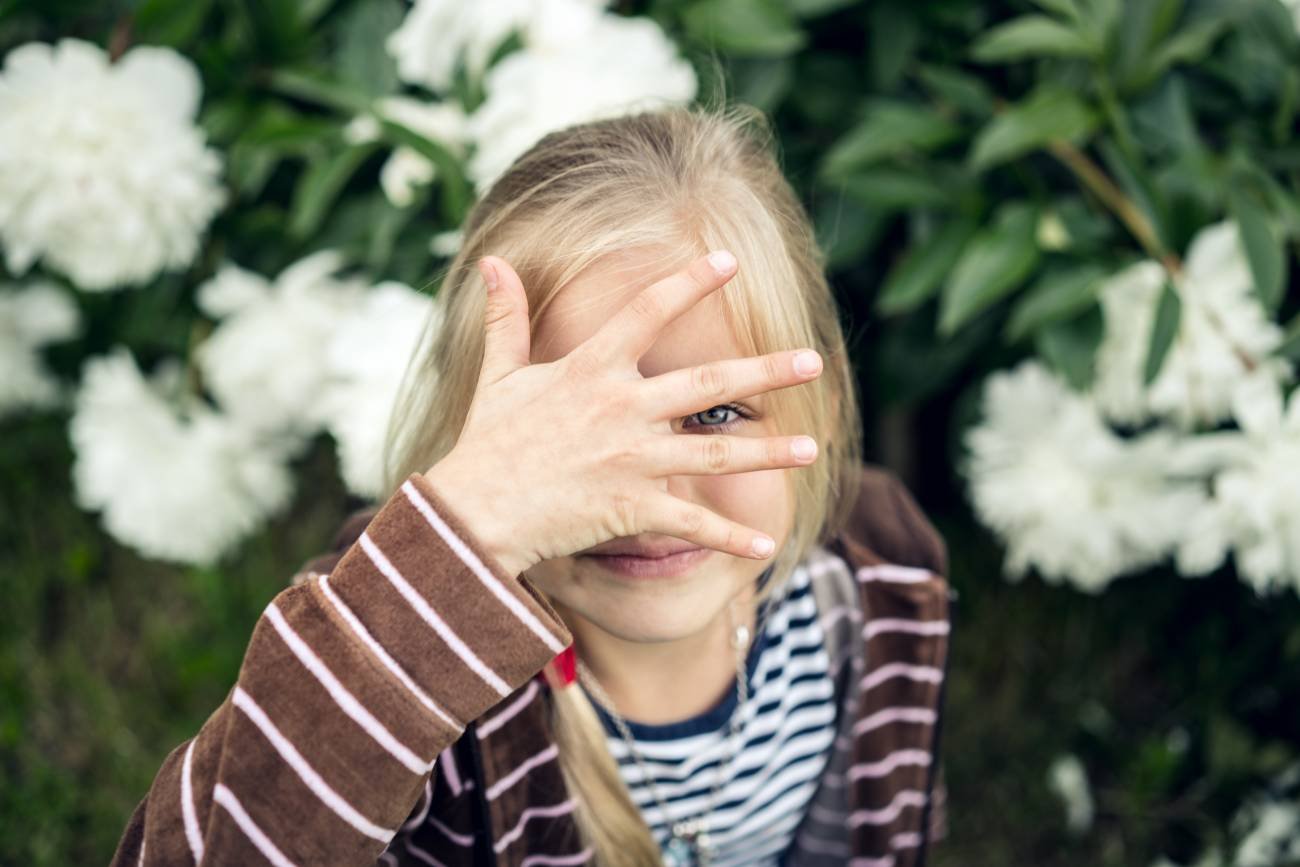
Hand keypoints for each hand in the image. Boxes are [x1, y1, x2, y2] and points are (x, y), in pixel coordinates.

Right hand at [423, 250, 823, 576]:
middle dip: (764, 371)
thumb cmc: (486, 442)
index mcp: (591, 369)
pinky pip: (690, 524)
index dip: (690, 284)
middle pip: (707, 384)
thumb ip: (506, 318)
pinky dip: (728, 537)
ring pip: (714, 453)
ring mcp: (631, 460)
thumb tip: (492, 261)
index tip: (728, 261)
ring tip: (812, 447)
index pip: (648, 313)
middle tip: (812, 359)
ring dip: (767, 452)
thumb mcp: (497, 374)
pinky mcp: (632, 507)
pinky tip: (767, 544)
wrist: (474, 512)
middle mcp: (622, 409)